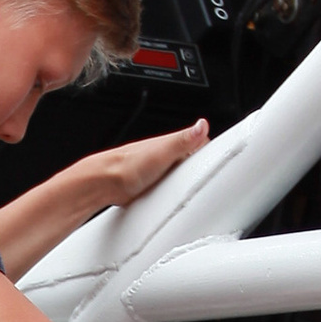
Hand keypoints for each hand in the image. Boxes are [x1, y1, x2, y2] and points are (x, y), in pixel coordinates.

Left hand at [80, 119, 210, 209]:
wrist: (102, 185)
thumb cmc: (127, 168)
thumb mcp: (162, 152)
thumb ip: (184, 139)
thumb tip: (202, 125)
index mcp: (169, 144)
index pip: (197, 141)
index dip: (208, 149)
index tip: (218, 157)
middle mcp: (162, 155)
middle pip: (189, 158)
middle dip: (199, 165)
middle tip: (209, 174)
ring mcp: (155, 170)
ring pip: (177, 172)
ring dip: (185, 179)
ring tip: (195, 186)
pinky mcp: (149, 186)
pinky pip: (166, 186)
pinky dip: (172, 190)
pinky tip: (174, 196)